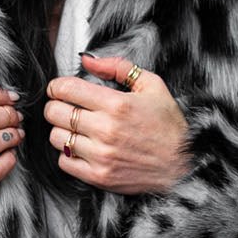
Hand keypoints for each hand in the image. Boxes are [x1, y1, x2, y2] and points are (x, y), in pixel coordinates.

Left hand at [44, 54, 191, 194]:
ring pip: (56, 137)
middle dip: (56, 106)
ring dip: (62, 131)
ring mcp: (100, 155)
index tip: (59, 89)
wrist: (183, 166)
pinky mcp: (99, 176)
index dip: (57, 86)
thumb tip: (88, 61)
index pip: (66, 89)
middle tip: (67, 108)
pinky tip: (82, 148)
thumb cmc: (168, 127)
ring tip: (77, 129)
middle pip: (55, 113)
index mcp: (116, 104)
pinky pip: (64, 162)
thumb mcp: (152, 86)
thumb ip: (118, 68)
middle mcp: (105, 129)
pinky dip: (68, 154)